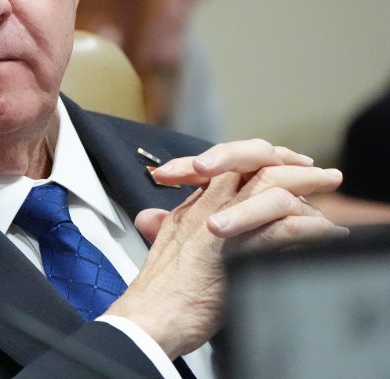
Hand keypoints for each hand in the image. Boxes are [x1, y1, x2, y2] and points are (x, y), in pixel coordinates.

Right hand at [107, 139, 347, 357]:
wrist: (149, 319)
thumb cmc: (159, 296)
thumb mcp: (161, 249)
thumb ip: (166, 227)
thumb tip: (156, 219)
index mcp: (190, 208)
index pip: (228, 164)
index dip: (260, 159)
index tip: (287, 164)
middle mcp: (204, 209)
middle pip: (250, 163)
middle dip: (290, 164)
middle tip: (319, 171)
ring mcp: (218, 226)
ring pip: (268, 189)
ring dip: (306, 190)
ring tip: (329, 198)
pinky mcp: (234, 253)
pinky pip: (280, 230)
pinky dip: (308, 230)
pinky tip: (324, 234)